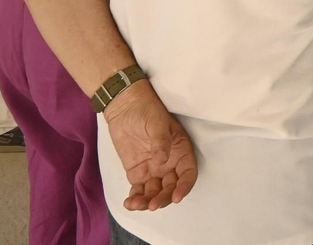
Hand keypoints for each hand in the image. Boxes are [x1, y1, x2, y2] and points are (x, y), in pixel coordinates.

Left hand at [103, 81, 197, 210]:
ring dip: (148, 202)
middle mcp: (170, 163)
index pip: (188, 173)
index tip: (176, 196)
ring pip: (155, 192)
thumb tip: (163, 160)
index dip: (184, 186)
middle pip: (171, 187)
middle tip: (153, 205)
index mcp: (180, 151)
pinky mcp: (138, 173)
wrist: (125, 107)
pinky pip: (139, 190)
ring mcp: (154, 169)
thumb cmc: (146, 109)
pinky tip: (130, 203)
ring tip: (137, 205)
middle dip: (164, 198)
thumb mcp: (157, 122)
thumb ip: (161, 141)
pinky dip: (136, 199)